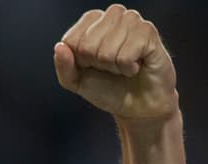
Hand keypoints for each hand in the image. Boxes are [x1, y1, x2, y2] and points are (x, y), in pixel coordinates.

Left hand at [55, 5, 177, 125]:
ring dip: (114, 67)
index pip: (71, 40)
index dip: (80, 62)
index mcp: (91, 21)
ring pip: (107, 51)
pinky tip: (136, 66)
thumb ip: (64, 66)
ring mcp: (131, 20)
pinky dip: (128, 68)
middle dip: (97, 65)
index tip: (93, 65)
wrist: (138, 105)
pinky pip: (126, 56)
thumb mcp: (77, 81)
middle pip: (87, 45)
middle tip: (111, 67)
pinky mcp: (148, 31)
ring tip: (124, 67)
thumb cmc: (109, 88)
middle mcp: (112, 15)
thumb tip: (59, 47)